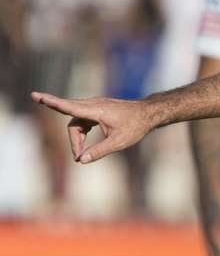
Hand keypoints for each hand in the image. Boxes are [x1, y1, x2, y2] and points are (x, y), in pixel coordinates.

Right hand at [30, 92, 153, 163]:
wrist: (148, 114)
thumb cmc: (135, 126)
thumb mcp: (119, 142)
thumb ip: (99, 151)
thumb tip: (81, 160)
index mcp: (96, 110)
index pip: (69, 107)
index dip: (51, 103)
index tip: (36, 96)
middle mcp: (93, 105)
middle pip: (72, 122)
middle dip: (72, 139)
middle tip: (77, 157)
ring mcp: (95, 106)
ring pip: (76, 123)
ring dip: (77, 138)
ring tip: (82, 155)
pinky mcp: (97, 109)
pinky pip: (82, 120)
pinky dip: (81, 132)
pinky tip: (84, 145)